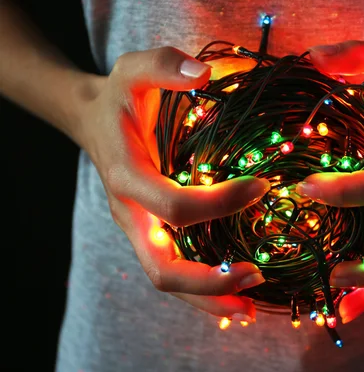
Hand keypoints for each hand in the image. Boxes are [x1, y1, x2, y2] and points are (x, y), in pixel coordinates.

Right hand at [76, 46, 270, 322]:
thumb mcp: (133, 68)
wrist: (92, 120)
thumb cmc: (119, 97)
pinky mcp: (152, 233)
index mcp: (127, 178)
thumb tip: (204, 72)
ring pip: (168, 280)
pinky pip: (175, 268)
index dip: (221, 203)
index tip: (262, 186)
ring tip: (251, 307)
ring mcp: (140, 229)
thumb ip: (164, 64)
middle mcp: (131, 214)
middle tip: (257, 278)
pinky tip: (237, 291)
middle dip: (209, 282)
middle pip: (162, 269)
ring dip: (209, 298)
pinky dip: (204, 289)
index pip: (174, 206)